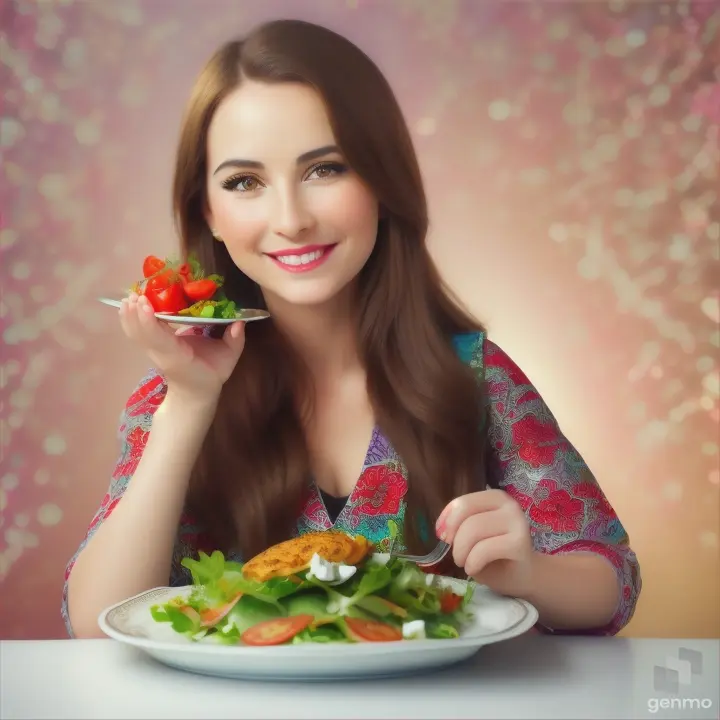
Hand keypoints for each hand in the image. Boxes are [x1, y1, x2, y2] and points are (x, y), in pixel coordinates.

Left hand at [119, 293, 245, 398]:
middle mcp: (161, 354)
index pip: (160, 339)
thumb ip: (234, 341)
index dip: (150, 321)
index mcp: (178, 356)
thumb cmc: (211, 374)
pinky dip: (129, 318)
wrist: (194, 392)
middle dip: (136, 313)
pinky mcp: (150, 348)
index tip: (145, 303)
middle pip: (141, 334)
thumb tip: (239, 323)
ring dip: (129, 314)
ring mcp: (153, 352)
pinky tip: (128, 304)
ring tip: (129, 295)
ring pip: (134, 333)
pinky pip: (136, 333)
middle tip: (136, 292)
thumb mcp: (229, 360)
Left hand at [435, 489, 537, 597]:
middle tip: (457, 556)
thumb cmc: (495, 555)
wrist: (523, 576)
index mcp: (495, 498)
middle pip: (466, 514)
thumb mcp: (473, 534)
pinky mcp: (520, 542)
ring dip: (461, 553)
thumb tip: (442, 528)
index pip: (462, 502)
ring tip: (465, 564)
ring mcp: (517, 521)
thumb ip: (460, 523)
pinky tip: (474, 569)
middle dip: (455, 539)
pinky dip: (472, 562)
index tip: (443, 538)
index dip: (447, 521)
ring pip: (473, 530)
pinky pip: (484, 549)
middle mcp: (509, 504)